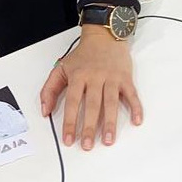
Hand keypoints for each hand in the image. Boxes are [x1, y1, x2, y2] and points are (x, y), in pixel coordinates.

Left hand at [40, 26, 143, 150]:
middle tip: (87, 145)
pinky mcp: (125, 78)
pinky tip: (137, 121)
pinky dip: (136, 107)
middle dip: (89, 127)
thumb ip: (49, 90)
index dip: (70, 122)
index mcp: (78, 76)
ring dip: (110, 123)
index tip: (68, 140)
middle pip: (92, 106)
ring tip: (108, 140)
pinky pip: (132, 94)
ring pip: (111, 103)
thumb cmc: (82, 56)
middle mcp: (95, 77)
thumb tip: (44, 111)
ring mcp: (112, 78)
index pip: (72, 103)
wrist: (103, 36)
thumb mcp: (61, 69)